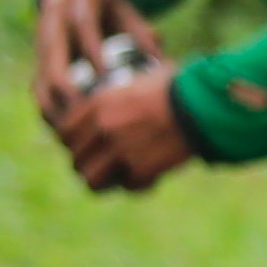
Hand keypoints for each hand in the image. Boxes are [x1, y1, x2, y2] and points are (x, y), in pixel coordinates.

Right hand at [31, 0, 154, 125]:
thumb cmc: (107, 5)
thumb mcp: (126, 10)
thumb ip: (142, 32)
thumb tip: (161, 62)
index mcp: (79, 0)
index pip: (84, 25)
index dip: (94, 51)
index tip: (108, 76)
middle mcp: (53, 20)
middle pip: (52, 56)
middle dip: (67, 88)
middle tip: (87, 113)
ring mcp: (41, 42)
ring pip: (40, 77)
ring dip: (54, 106)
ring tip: (74, 131)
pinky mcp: (37, 60)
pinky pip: (38, 87)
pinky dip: (48, 109)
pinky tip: (64, 129)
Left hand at [52, 64, 196, 193]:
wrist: (201, 106)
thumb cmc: (178, 86)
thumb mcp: (138, 81)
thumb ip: (121, 95)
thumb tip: (125, 91)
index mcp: (98, 104)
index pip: (64, 132)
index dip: (72, 141)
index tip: (83, 143)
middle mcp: (104, 129)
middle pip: (76, 158)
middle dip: (87, 163)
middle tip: (100, 164)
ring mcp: (120, 151)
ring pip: (92, 179)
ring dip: (103, 181)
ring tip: (115, 179)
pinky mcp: (141, 169)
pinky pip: (128, 186)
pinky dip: (138, 185)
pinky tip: (148, 178)